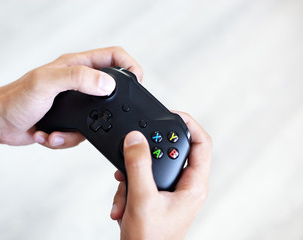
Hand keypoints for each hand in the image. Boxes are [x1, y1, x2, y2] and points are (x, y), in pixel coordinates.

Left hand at [0, 47, 141, 148]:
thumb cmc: (16, 98)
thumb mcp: (47, 83)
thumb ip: (78, 78)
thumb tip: (108, 84)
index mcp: (75, 66)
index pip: (112, 56)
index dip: (129, 66)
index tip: (137, 81)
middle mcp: (77, 83)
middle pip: (109, 89)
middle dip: (109, 108)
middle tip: (105, 119)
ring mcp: (74, 103)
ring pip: (96, 119)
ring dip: (78, 132)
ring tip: (57, 132)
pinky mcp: (68, 121)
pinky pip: (80, 134)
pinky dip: (64, 139)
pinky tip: (48, 135)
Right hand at [110, 112, 211, 239]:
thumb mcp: (142, 199)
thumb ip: (138, 165)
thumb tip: (135, 138)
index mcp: (193, 185)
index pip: (201, 143)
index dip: (188, 123)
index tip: (169, 114)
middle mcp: (185, 186)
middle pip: (171, 151)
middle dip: (148, 152)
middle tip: (134, 149)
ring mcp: (171, 192)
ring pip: (152, 166)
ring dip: (133, 175)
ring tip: (124, 194)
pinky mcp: (157, 196)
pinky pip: (143, 180)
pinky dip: (129, 188)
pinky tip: (121, 204)